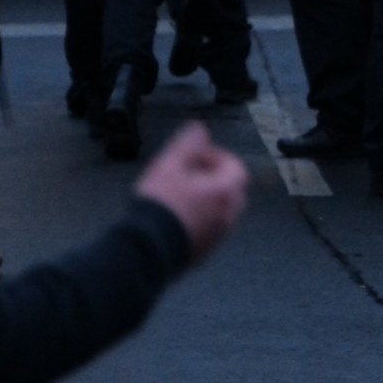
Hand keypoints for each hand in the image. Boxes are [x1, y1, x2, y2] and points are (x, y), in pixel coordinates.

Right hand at [135, 123, 249, 263]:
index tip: (195, 156)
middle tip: (187, 174)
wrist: (146, 249)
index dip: (217, 156)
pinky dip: (200, 220)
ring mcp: (218, 237)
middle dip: (213, 178)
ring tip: (179, 195)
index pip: (235, 168)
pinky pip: (210, 231)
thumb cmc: (158, 205)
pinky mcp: (204, 253)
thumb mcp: (169, 164)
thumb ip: (188, 144)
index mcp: (224, 193)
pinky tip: (175, 218)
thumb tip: (199, 129)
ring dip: (207, 200)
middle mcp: (228, 216)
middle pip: (232, 191)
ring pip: (221, 212)